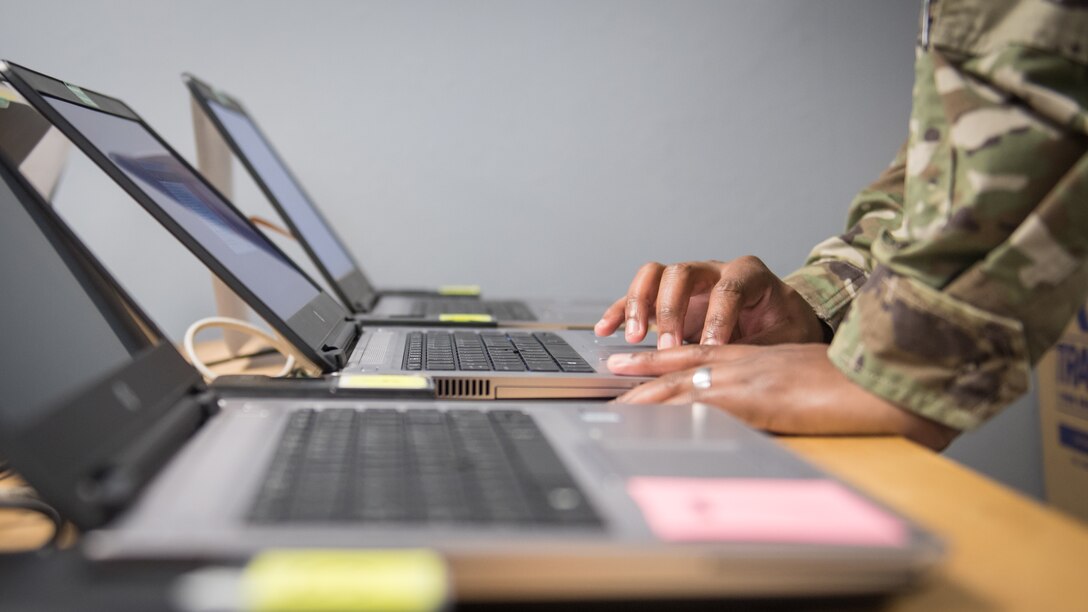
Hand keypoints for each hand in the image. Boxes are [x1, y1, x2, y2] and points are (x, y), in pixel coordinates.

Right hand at [594, 257, 825, 349]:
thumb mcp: (784, 337)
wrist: (782, 321)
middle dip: (672, 311)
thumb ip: (758, 348)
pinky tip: (607, 328)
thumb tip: (731, 368)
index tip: (711, 350)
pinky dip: (621, 310)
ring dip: (641, 305)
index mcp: (747, 273)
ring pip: (654, 275)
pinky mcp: (669, 298)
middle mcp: (713, 270)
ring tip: (637, 338)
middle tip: (670, 347)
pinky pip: (638, 296)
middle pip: (681, 272)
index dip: (718, 320)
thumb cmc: (785, 326)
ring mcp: (688, 282)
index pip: (727, 289)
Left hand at [607, 344, 958, 450]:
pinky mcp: (749, 397)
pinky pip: (696, 402)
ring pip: (681, 380)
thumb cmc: (860, 384)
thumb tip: (782, 403)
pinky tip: (647, 420)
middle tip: (612, 373)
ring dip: (646, 392)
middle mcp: (746, 361)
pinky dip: (667, 410)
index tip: (638, 357)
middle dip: (645, 369)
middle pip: (683, 362)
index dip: (667, 355)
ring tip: (615, 402)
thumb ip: (791, 387)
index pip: (703, 350)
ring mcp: (746, 377)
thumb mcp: (814, 382)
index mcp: (761, 357)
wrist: (884, 381)